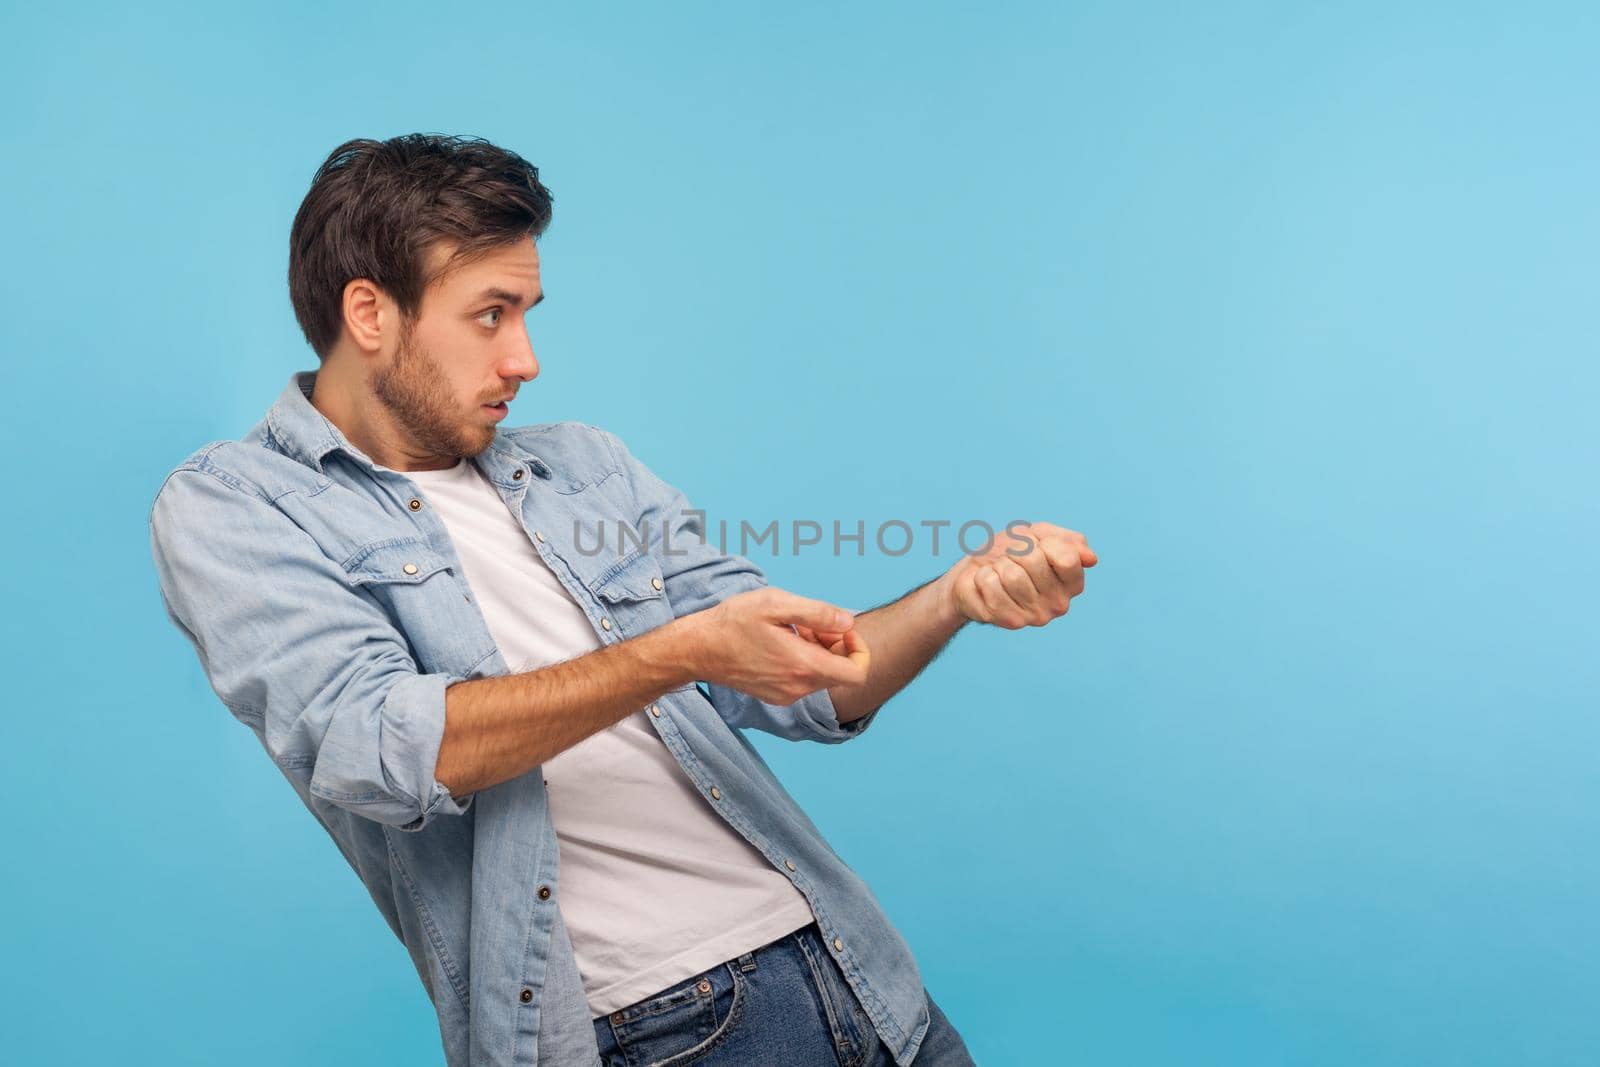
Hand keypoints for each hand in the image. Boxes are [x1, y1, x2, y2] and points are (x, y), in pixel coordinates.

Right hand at [683, 587, 870, 704]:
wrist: (697, 649)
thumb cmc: (733, 622)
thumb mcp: (776, 604)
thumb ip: (818, 613)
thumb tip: (848, 621)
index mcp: (803, 666)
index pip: (857, 673)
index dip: (859, 649)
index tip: (841, 629)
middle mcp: (798, 688)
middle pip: (840, 672)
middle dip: (835, 644)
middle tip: (811, 622)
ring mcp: (786, 695)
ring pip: (821, 675)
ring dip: (817, 650)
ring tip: (791, 628)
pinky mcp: (775, 696)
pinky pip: (802, 680)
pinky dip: (802, 660)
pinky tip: (780, 641)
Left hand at [942, 521, 1096, 629]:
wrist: (972, 574)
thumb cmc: (1007, 554)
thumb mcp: (1037, 535)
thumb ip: (1066, 541)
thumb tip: (1091, 559)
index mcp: (1072, 582)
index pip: (1066, 558)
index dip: (1043, 543)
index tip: (1034, 547)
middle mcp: (1059, 603)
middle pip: (1034, 561)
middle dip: (1015, 552)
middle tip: (1010, 560)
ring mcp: (1036, 616)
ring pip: (1012, 575)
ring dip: (998, 566)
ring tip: (999, 573)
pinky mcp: (1011, 621)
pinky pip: (991, 585)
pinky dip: (983, 577)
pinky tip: (987, 585)